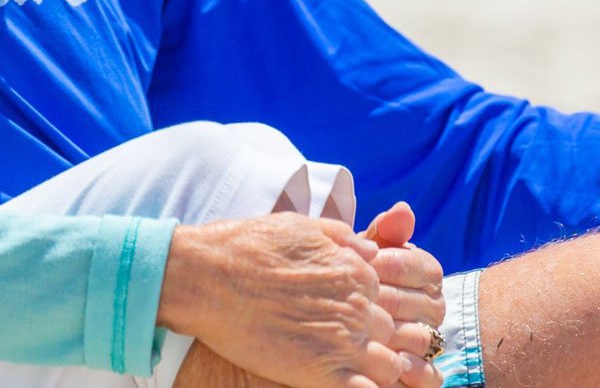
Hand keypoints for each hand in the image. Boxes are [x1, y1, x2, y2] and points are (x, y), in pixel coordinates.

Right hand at [162, 213, 402, 387]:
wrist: (209, 277)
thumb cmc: (247, 247)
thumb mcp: (301, 226)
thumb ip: (342, 238)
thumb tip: (370, 249)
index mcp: (357, 271)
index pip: (386, 297)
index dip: (369, 308)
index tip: (349, 315)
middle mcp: (358, 305)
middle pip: (391, 331)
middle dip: (378, 340)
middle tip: (349, 345)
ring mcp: (342, 340)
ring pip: (389, 366)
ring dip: (379, 369)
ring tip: (351, 369)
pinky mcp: (320, 372)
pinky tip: (347, 384)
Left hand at [363, 203, 443, 387]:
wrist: (342, 322)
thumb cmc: (355, 280)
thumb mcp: (364, 255)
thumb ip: (383, 234)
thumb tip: (403, 209)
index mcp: (426, 272)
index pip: (414, 264)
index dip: (385, 265)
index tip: (359, 267)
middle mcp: (434, 307)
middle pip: (415, 303)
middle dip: (384, 302)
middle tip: (357, 305)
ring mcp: (431, 340)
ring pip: (423, 338)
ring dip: (398, 337)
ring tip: (372, 335)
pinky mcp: (425, 374)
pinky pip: (431, 377)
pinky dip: (417, 372)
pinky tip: (396, 364)